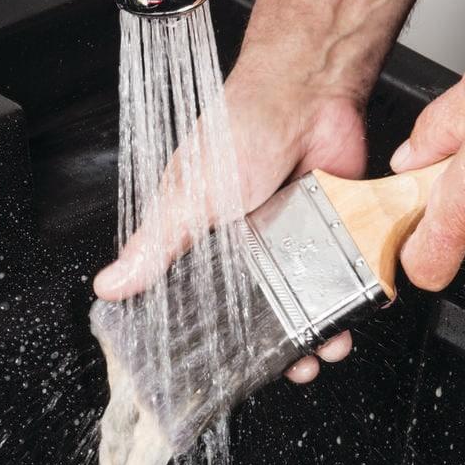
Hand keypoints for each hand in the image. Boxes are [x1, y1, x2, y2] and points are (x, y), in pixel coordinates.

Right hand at [92, 61, 369, 382]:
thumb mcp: (188, 198)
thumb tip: (110, 285)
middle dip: (279, 347)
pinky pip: (346, 278)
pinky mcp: (335, 233)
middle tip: (291, 366)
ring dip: (321, 329)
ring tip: (327, 345)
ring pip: (309, 304)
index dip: (219, 343)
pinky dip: (354, 299)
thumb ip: (155, 246)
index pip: (208, 307)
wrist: (305, 93)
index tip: (229, 371)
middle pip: (265, 315)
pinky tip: (355, 313)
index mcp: (208, 244)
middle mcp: (253, 249)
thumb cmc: (239, 132)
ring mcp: (297, 243)